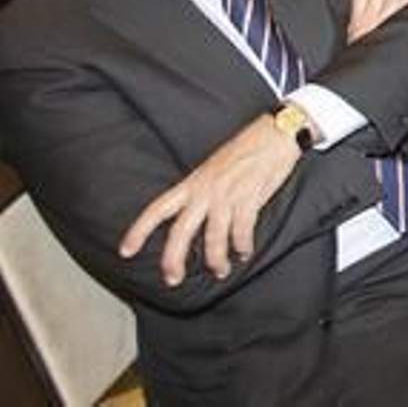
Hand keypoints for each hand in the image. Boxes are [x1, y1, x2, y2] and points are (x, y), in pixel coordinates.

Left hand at [119, 115, 299, 285]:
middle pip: (181, 231)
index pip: (157, 209)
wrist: (276, 133)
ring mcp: (228, 195)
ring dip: (216, 260)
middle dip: (173, 259)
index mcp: (193, 182)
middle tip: (172, 279)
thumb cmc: (248, 148)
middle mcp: (206, 191)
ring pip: (213, 237)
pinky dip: (243, 246)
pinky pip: (242, 231)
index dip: (138, 231)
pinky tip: (244, 252)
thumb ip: (204, 189)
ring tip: (220, 270)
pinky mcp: (250, 197)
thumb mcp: (214, 167)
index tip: (125, 251)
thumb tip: (199, 213)